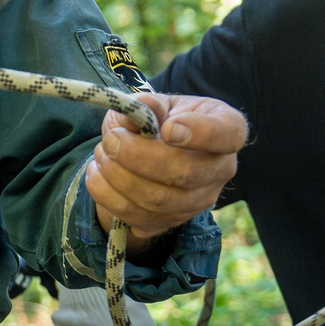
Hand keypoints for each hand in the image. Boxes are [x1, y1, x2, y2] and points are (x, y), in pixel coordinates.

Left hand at [84, 93, 246, 250]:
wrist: (148, 153)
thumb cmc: (160, 120)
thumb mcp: (156, 103)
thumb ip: (148, 104)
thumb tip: (143, 109)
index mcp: (227, 129)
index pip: (227, 134)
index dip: (199, 133)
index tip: (167, 128)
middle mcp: (221, 169)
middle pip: (185, 173)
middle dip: (138, 156)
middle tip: (110, 139)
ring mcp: (198, 201)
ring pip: (158, 200)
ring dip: (118, 176)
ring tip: (101, 153)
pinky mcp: (170, 222)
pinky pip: (137, 216)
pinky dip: (108, 195)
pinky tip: (97, 173)